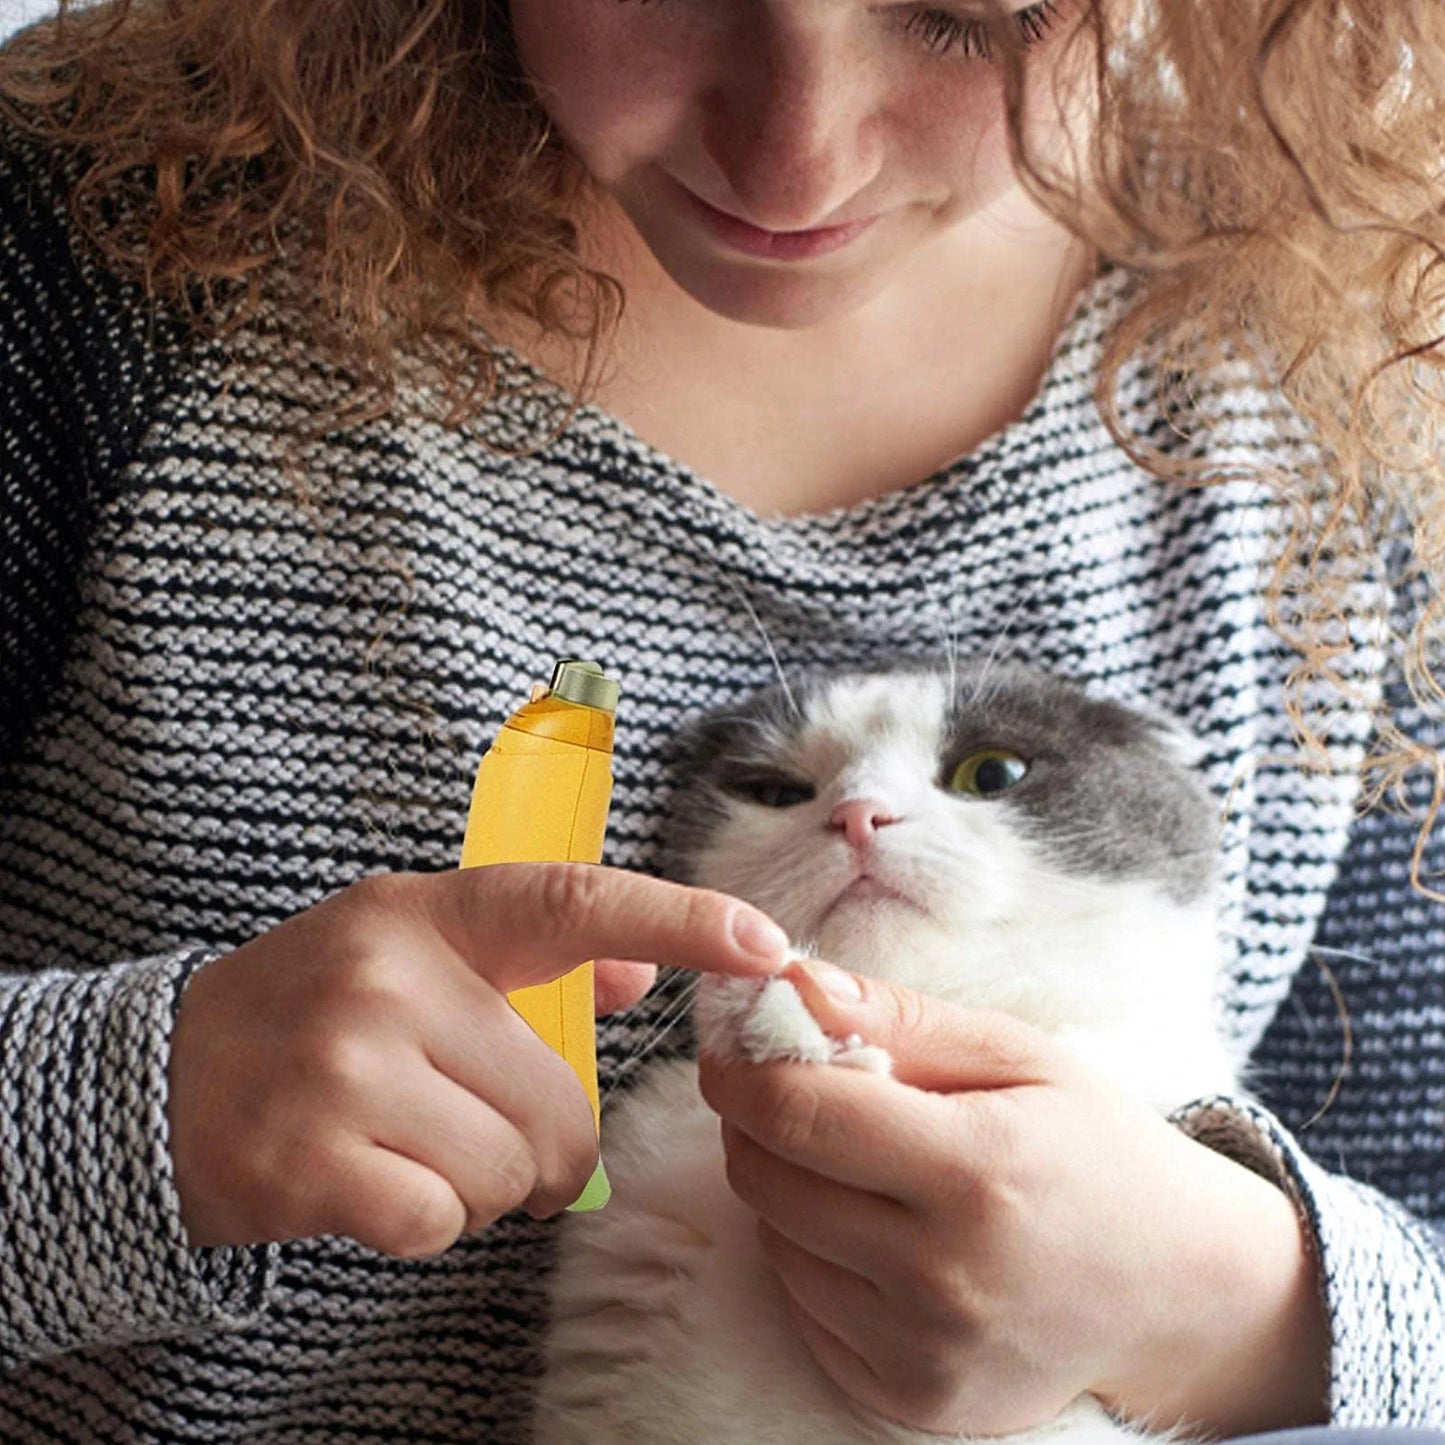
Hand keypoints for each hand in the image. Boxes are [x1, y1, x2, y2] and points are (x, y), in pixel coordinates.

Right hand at [169, 864, 787, 1254]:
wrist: (153, 1082)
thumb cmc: (312, 1012)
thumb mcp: (412, 953)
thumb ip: (536, 958)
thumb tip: (638, 972)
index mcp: (428, 914)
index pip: (574, 901)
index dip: (680, 923)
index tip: (768, 946)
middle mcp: (391, 976)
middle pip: (562, 1102)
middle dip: (550, 1145)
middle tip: (489, 1134)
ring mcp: (346, 1066)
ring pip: (510, 1168)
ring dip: (484, 1184)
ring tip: (418, 1149)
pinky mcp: (311, 1159)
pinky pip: (441, 1220)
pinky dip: (427, 1221)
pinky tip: (376, 1186)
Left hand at [698, 960, 1329, 1439]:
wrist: (1177, 1291)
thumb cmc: (1096, 1150)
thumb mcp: (1018, 1054)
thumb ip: (900, 1017)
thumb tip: (797, 985)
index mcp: (975, 1171)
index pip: (798, 1113)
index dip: (743, 1069)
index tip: (733, 1045)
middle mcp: (942, 1275)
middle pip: (768, 1179)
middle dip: (755, 1123)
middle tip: (792, 1092)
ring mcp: (923, 1350)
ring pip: (776, 1242)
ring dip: (785, 1189)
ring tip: (854, 1163)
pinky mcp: (909, 1398)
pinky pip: (803, 1308)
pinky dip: (812, 1257)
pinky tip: (872, 1230)